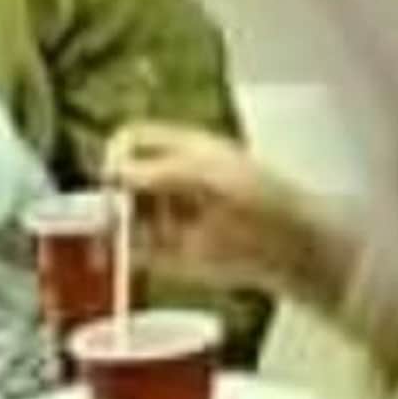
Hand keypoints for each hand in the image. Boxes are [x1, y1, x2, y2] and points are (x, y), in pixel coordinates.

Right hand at [102, 126, 349, 308]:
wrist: (294, 249)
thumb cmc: (262, 200)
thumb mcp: (210, 175)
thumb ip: (162, 171)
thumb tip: (115, 171)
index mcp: (184, 150)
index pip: (133, 139)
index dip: (117, 152)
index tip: (110, 174)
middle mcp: (171, 182)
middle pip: (123, 179)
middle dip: (108, 192)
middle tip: (103, 210)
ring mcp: (170, 219)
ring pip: (123, 217)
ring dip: (110, 225)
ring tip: (107, 236)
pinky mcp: (172, 256)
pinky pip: (136, 254)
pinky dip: (122, 256)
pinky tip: (116, 259)